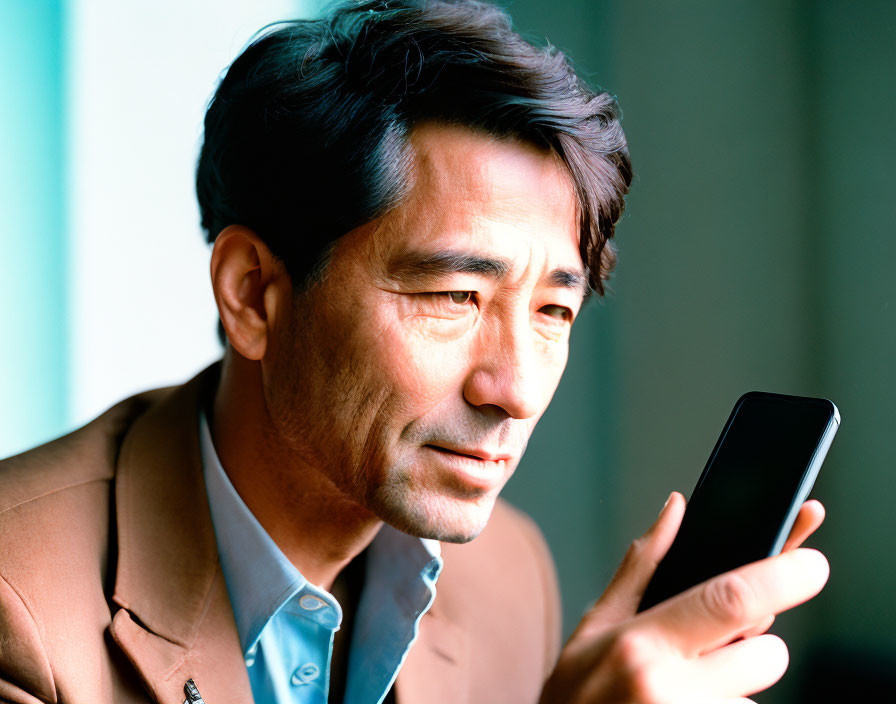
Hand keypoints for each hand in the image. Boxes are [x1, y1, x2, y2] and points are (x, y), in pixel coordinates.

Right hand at [539, 494, 827, 702]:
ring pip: (755, 696)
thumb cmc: (576, 697)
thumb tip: (676, 509)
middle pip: (765, 655)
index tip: (812, 564)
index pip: (730, 600)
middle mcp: (668, 688)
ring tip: (680, 696)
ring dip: (732, 691)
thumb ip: (642, 567)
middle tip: (714, 654)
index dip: (782, 576)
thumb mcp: (596, 626)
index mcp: (641, 641)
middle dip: (755, 649)